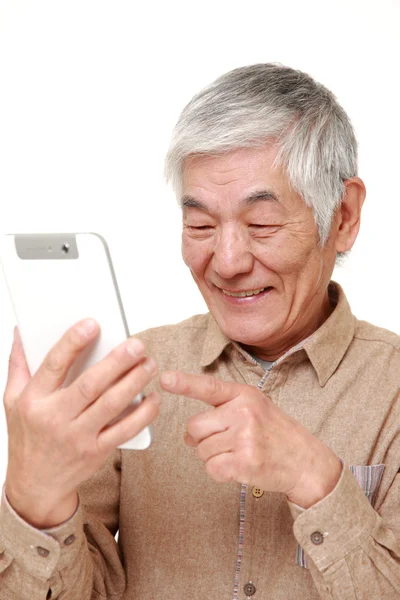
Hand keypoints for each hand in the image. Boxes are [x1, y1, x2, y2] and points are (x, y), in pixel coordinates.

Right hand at [4, 320, 160, 527]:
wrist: (35, 485)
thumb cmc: (28, 435)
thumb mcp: (13, 399)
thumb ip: (19, 363)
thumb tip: (23, 330)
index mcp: (34, 400)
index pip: (54, 365)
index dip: (73, 342)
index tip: (93, 324)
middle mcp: (55, 418)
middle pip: (90, 384)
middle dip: (117, 362)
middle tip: (137, 344)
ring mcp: (78, 437)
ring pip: (111, 405)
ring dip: (134, 382)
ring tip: (149, 363)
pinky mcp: (97, 451)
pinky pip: (125, 430)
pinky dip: (143, 414)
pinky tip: (153, 398)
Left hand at [160, 371, 341, 507]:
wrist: (305, 461)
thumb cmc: (276, 433)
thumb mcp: (254, 408)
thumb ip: (221, 412)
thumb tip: (188, 434)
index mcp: (244, 395)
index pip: (209, 387)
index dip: (184, 383)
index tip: (164, 378)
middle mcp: (243, 413)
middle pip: (195, 426)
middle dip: (202, 438)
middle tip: (227, 441)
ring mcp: (244, 438)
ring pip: (201, 450)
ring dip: (214, 456)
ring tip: (239, 452)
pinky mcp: (244, 462)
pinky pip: (212, 468)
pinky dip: (220, 471)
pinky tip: (239, 466)